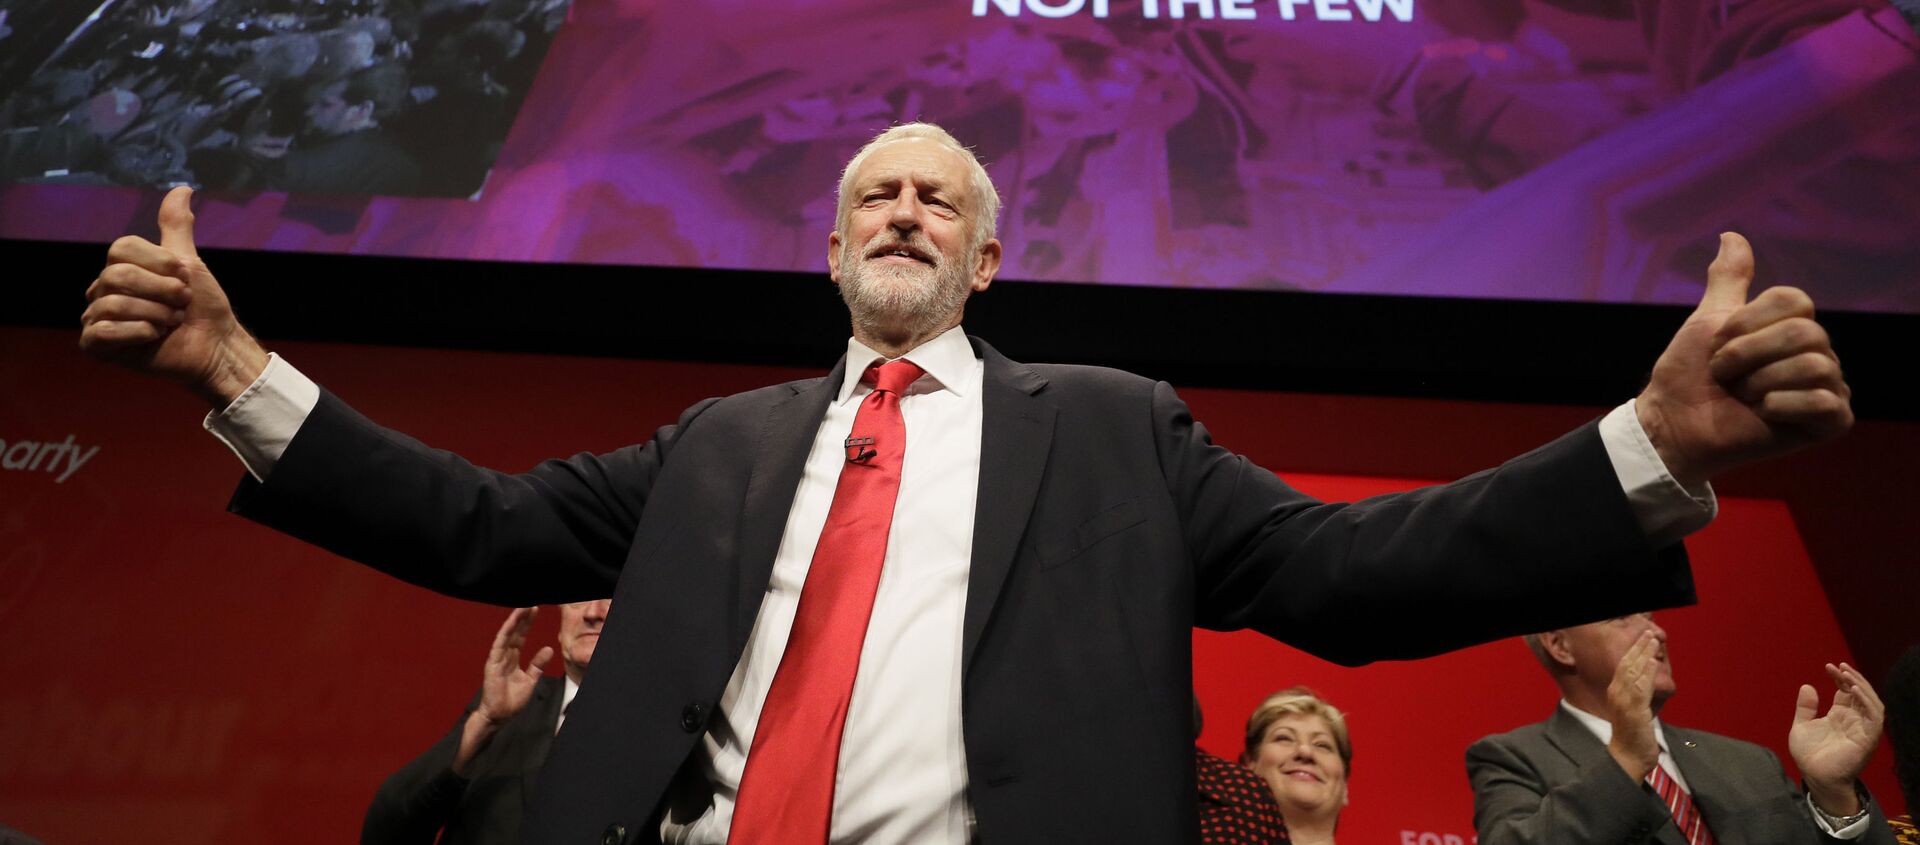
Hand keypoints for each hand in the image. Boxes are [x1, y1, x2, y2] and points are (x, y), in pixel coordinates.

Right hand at [81, 186, 267, 407]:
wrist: (215, 345)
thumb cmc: (202, 306)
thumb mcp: (189, 261)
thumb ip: (176, 227)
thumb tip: (183, 188)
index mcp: (120, 268)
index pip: (121, 249)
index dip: (159, 263)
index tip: (185, 278)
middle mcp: (102, 291)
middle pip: (117, 276)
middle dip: (162, 292)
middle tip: (182, 305)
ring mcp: (96, 318)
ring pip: (113, 304)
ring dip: (156, 314)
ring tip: (171, 323)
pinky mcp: (96, 345)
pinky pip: (102, 331)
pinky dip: (137, 333)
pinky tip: (152, 337)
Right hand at [454, 607, 553, 773]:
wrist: (499, 716)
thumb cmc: (512, 700)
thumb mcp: (530, 680)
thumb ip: (538, 664)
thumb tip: (549, 649)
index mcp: (512, 659)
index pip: (521, 637)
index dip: (527, 623)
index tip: (535, 610)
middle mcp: (504, 656)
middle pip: (514, 633)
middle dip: (522, 618)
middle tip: (531, 603)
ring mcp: (497, 659)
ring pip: (506, 636)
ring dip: (514, 622)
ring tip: (522, 609)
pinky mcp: (492, 665)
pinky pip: (498, 647)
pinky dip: (504, 635)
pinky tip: (510, 625)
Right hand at [1605, 630, 1662, 781]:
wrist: (1628, 757)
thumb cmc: (1633, 736)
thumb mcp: (1635, 711)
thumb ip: (1639, 695)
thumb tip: (1649, 680)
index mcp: (1616, 692)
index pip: (1623, 666)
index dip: (1632, 651)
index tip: (1641, 637)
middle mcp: (1617, 693)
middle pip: (1626, 664)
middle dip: (1637, 647)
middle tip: (1647, 632)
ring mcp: (1624, 701)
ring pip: (1633, 671)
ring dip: (1643, 654)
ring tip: (1651, 640)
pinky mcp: (1634, 710)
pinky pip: (1641, 687)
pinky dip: (1646, 672)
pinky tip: (1652, 662)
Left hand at [1635, 233, 1851, 487]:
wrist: (1673, 425)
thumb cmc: (1689, 375)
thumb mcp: (1708, 320)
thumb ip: (1728, 280)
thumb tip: (1731, 234)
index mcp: (1794, 326)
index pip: (1794, 299)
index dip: (1745, 323)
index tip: (1718, 345)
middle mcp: (1818, 352)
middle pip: (1803, 332)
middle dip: (1746, 355)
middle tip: (1725, 377)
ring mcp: (1829, 387)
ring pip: (1812, 365)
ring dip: (1758, 384)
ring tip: (1742, 398)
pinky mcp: (1832, 421)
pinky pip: (1823, 401)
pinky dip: (1779, 407)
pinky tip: (1762, 415)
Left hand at [1790, 662, 1883, 815]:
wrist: (1815, 776)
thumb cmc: (1810, 755)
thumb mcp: (1802, 726)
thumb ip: (1805, 707)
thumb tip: (1807, 685)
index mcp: (1840, 715)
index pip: (1846, 691)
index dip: (1841, 678)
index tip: (1829, 666)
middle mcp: (1854, 720)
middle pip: (1860, 694)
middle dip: (1852, 678)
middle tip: (1840, 666)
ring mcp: (1862, 729)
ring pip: (1872, 703)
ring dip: (1862, 687)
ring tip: (1848, 675)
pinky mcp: (1867, 738)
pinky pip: (1874, 717)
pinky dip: (1867, 702)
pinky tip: (1854, 691)